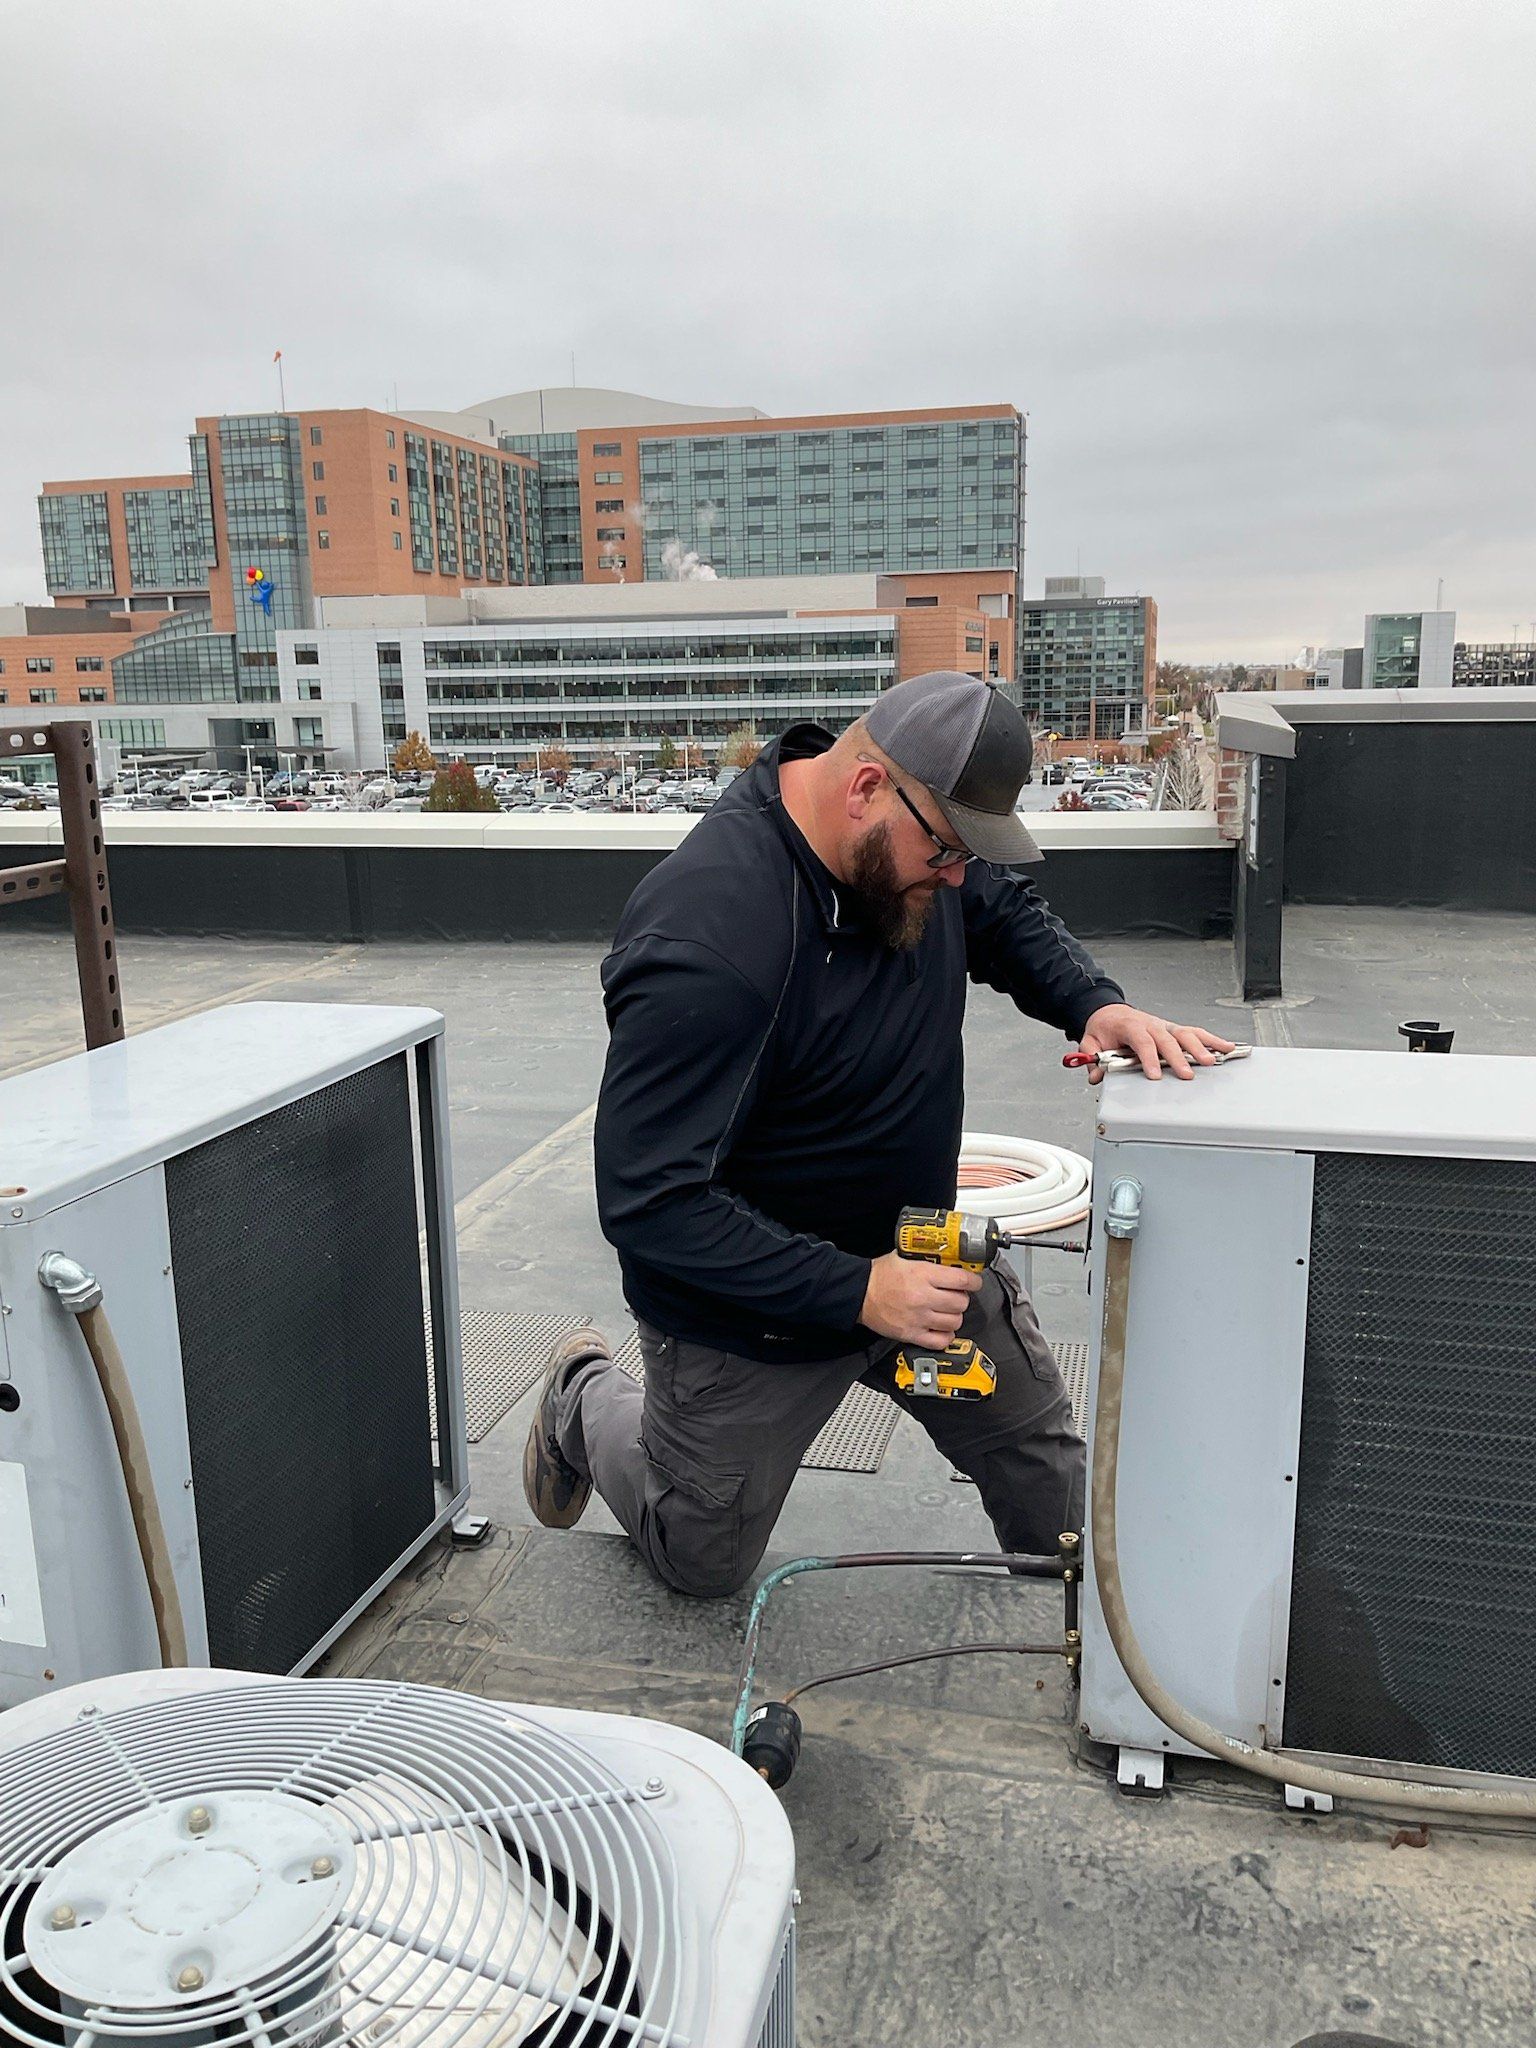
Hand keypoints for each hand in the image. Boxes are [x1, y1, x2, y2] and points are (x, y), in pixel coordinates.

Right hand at [861, 1252, 982, 1346]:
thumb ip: (928, 1260)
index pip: (962, 1281)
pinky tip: (941, 1328)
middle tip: (956, 1295)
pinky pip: (940, 1340)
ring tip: (947, 1311)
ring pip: (954, 1322)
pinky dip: (945, 1335)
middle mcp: (923, 1297)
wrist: (858, 1293)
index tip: (974, 1282)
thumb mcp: (904, 1257)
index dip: (973, 1282)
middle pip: (961, 1303)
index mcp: (923, 1275)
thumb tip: (948, 1260)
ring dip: (954, 1316)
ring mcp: (918, 1318)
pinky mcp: (911, 1334)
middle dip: (962, 1298)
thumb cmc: (879, 1276)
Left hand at [1076, 1003, 1233, 1081]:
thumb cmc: (1105, 1028)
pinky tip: (1226, 1048)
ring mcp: (1165, 1026)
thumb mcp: (1091, 1041)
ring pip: (1185, 1034)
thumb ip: (1092, 1057)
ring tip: (1212, 1061)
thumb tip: (1096, 1075)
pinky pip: (1195, 1033)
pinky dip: (1212, 1040)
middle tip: (1186, 1074)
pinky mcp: (1175, 1030)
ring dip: (1200, 1047)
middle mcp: (1151, 1024)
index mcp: (1130, 1025)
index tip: (1154, 1075)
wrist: (1110, 1012)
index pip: (1141, 1041)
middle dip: (1178, 1057)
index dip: (1149, 1058)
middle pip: (1167, 1039)